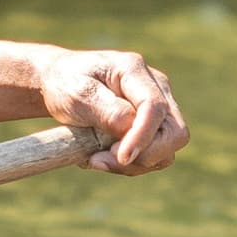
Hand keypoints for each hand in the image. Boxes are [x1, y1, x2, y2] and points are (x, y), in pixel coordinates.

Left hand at [36, 48, 188, 173]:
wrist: (61, 83)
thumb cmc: (66, 83)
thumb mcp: (77, 93)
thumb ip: (107, 110)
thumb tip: (131, 127)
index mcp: (134, 70)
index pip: (154, 107)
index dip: (143, 136)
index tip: (121, 158)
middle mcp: (156, 87)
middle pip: (175, 132)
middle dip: (145, 155)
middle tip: (101, 160)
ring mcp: (159, 107)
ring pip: (167, 150)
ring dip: (135, 165)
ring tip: (95, 159)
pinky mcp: (154, 127)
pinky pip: (155, 157)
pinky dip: (131, 166)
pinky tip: (102, 157)